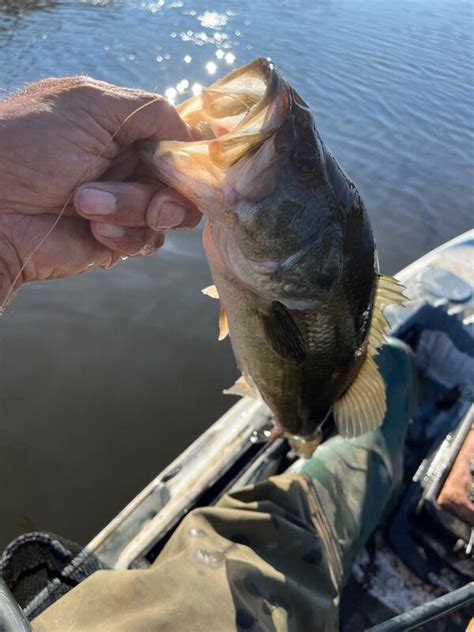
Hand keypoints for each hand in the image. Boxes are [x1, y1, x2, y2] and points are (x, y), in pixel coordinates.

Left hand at [0, 77, 200, 305]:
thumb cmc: (31, 144)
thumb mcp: (92, 105)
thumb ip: (152, 112)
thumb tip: (197, 133)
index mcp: (125, 128)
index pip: (180, 141)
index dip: (194, 155)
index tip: (195, 166)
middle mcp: (129, 165)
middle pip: (184, 182)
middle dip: (167, 189)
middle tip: (147, 193)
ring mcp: (125, 205)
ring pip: (171, 215)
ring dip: (134, 209)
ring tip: (86, 204)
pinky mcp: (115, 240)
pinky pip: (148, 242)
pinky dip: (124, 235)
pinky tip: (93, 227)